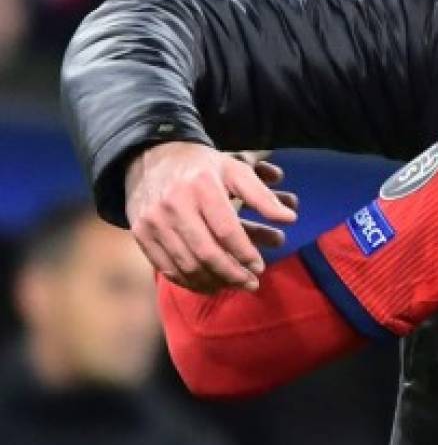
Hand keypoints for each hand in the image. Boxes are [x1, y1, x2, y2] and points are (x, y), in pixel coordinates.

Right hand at [126, 143, 297, 292]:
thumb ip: (262, 195)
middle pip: (205, 252)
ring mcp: (154, 221)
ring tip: (234, 286)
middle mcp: (174, 205)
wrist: (151, 158)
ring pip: (185, 265)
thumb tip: (289, 219)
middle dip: (232, 274)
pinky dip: (189, 283)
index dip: (244, 253)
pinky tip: (209, 285)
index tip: (259, 267)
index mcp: (201, 186)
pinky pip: (166, 268)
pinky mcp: (141, 234)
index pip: (226, 229)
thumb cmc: (202, 167)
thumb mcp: (235, 170)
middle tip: (251, 284)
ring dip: (213, 282)